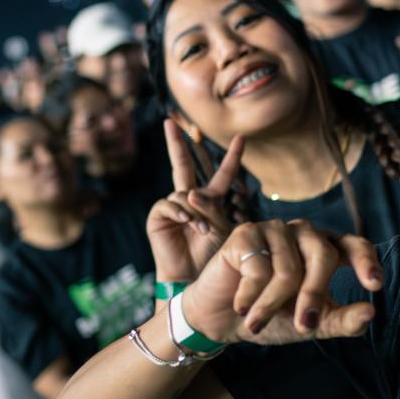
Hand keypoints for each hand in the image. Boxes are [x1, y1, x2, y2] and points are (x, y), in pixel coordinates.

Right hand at [147, 120, 243, 283]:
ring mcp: (172, 206)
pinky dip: (181, 213)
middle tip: (172, 120)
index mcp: (211, 199)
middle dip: (178, 142)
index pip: (223, 172)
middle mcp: (190, 197)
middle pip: (184, 163)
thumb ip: (210, 207)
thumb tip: (191, 194)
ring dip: (195, 210)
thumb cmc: (213, 256)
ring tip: (203, 230)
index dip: (232, 156)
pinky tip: (187, 224)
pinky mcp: (158, 216)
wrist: (195, 278)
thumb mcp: (221, 227)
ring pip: (183, 192)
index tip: (242, 137)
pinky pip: (169, 204)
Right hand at [181, 220, 381, 344]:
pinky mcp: (246, 233)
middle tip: (304, 326)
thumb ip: (342, 320)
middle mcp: (305, 233)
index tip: (375, 286)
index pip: (355, 245)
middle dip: (314, 296)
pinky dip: (250, 295)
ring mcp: (276, 229)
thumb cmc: (272, 317)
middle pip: (324, 257)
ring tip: (256, 321)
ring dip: (272, 304)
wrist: (221, 320)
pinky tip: (241, 303)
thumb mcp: (311, 324)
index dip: (366, 262)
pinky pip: (258, 268)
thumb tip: (370, 313)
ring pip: (289, 268)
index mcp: (327, 249)